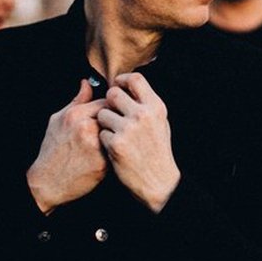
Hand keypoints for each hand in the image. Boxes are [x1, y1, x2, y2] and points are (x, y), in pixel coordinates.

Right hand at [27, 79, 107, 213]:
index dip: (113, 106)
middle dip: (120, 119)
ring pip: (120, 132)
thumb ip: (76, 100)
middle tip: (119, 126)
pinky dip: (119, 150)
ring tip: (117, 138)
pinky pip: (119, 149)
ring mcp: (96, 146)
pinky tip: (113, 152)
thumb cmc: (53, 150)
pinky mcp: (103, 163)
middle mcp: (86, 128)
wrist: (48, 182)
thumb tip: (87, 83)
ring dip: (121, 134)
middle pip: (116, 115)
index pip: (107, 100)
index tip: (114, 112)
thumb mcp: (58, 120)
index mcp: (76, 115)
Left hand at [97, 73, 179, 212]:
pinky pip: (100, 133)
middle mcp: (142, 115)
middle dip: (108, 102)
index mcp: (155, 107)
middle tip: (112, 112)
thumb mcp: (160, 122)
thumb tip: (129, 86)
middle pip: (113, 93)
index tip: (117, 86)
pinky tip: (114, 147)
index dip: (122, 80)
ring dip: (104, 122)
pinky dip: (104, 140)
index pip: (135, 79)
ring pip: (102, 113)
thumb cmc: (157, 151)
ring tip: (115, 133)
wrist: (158, 181)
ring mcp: (128, 129)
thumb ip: (146, 104)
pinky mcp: (116, 144)